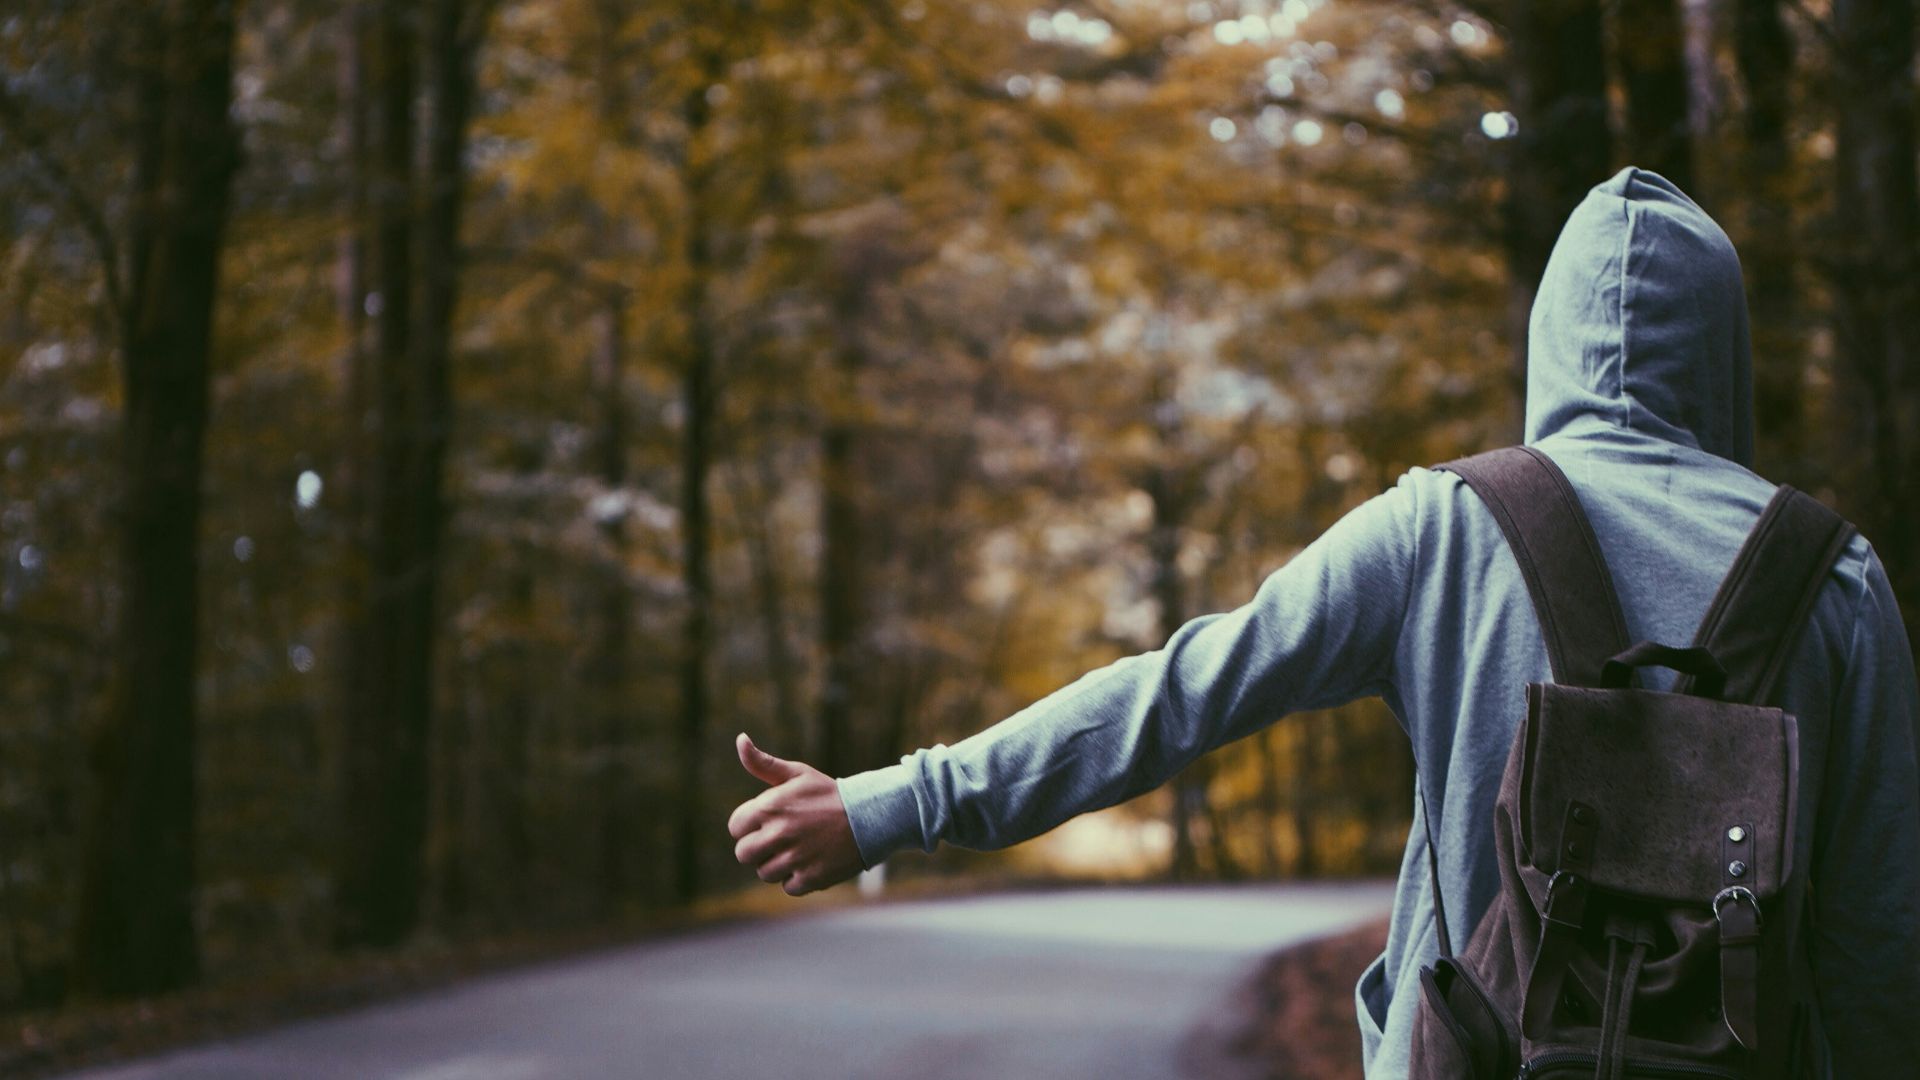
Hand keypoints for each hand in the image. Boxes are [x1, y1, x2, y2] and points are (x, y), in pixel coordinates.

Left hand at [727, 733, 864, 895]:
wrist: (870, 815)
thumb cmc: (828, 794)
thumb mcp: (797, 774)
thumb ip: (763, 763)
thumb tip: (740, 739)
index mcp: (769, 807)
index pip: (735, 827)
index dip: (749, 825)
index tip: (767, 822)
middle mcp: (778, 833)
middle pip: (744, 854)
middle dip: (758, 848)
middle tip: (780, 839)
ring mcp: (794, 858)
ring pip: (765, 873)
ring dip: (778, 864)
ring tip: (799, 849)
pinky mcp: (810, 878)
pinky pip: (788, 887)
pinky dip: (798, 879)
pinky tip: (812, 861)